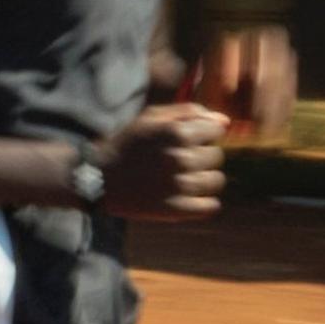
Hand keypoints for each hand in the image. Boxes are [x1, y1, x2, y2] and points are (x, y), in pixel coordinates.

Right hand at [102, 92, 232, 219]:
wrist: (100, 179)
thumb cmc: (128, 144)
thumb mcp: (151, 118)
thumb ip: (188, 113)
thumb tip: (224, 122)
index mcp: (176, 133)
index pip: (217, 131)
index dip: (206, 133)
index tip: (191, 139)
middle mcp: (181, 159)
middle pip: (217, 156)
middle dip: (204, 155)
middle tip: (184, 159)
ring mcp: (180, 187)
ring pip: (217, 180)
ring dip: (206, 178)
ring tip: (186, 177)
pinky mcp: (177, 210)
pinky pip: (211, 206)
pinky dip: (205, 202)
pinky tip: (189, 195)